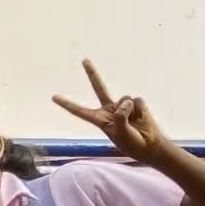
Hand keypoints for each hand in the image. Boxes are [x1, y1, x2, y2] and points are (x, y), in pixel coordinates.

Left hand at [53, 60, 167, 162]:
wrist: (150, 145)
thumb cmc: (132, 143)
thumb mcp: (121, 133)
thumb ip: (121, 117)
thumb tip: (126, 101)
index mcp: (99, 120)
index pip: (79, 111)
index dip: (67, 104)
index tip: (54, 97)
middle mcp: (109, 110)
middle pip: (99, 88)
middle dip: (92, 74)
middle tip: (84, 60)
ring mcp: (123, 106)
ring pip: (125, 99)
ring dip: (131, 111)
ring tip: (135, 123)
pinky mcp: (136, 104)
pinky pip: (137, 101)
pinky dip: (140, 109)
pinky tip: (142, 118)